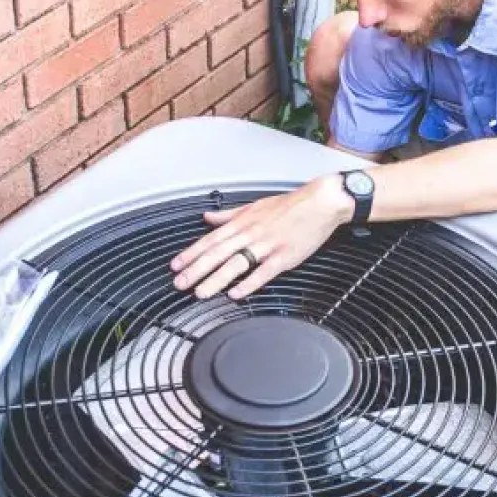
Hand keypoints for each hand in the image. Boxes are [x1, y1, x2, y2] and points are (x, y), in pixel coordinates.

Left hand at [171, 177, 351, 299]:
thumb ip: (229, 215)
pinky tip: (236, 293)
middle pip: (218, 253)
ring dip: (216, 279)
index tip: (176, 265)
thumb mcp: (254, 206)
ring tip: (201, 293)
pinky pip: (263, 272)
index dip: (191, 253)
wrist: (320, 203)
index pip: (211, 240)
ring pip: (236, 264)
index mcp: (242, 222)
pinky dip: (249, 283)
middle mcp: (251, 233)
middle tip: (180, 283)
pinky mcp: (284, 256)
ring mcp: (267, 245)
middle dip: (196, 270)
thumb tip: (208, 217)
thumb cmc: (290, 205)